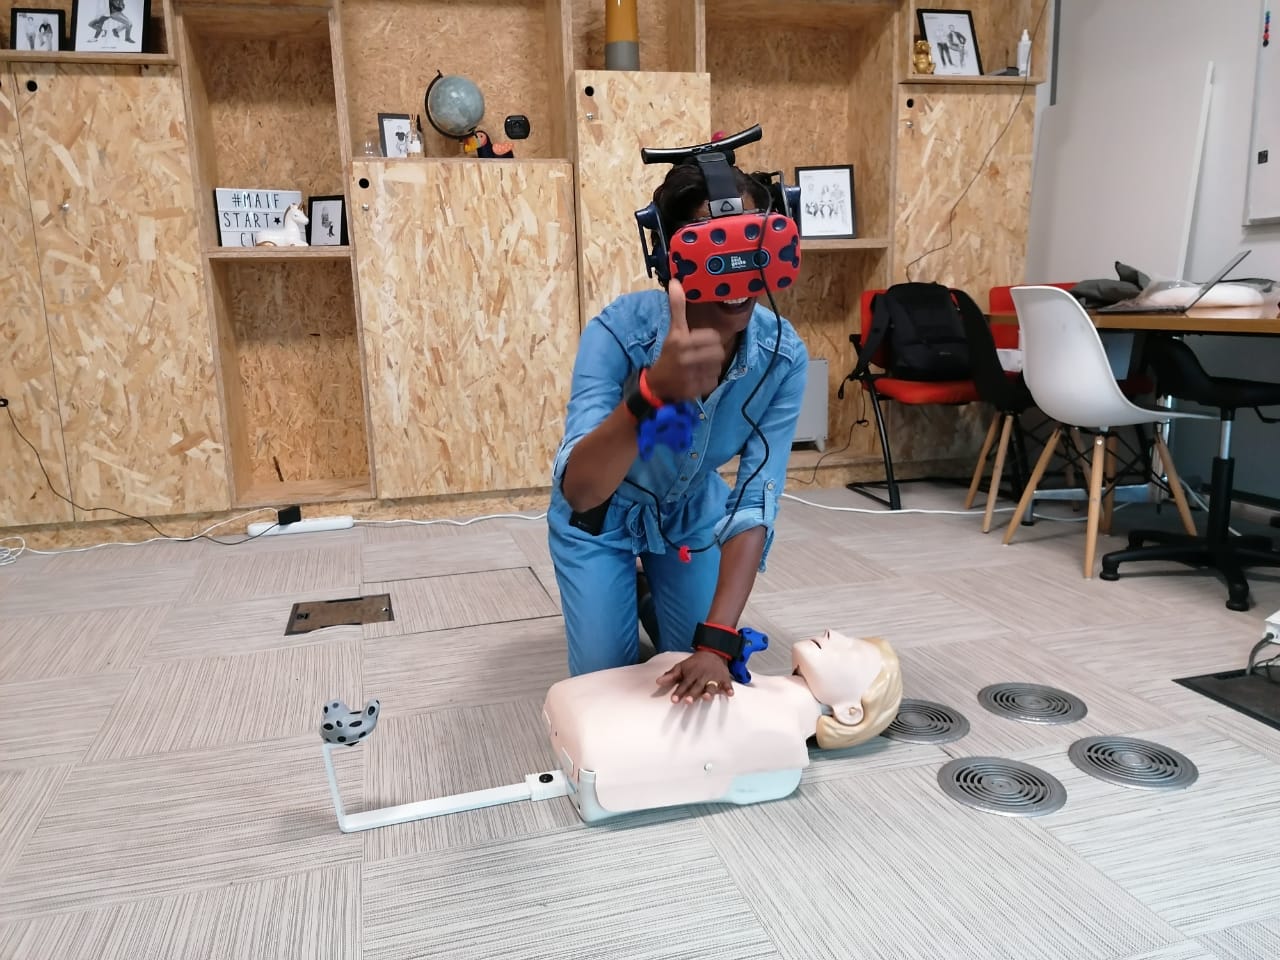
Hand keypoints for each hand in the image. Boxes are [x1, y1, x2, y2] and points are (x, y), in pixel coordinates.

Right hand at [645, 279, 724, 402]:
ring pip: (717, 367)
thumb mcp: (673, 331)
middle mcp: (685, 358)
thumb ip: (677, 307)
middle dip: (713, 354)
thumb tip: (676, 282)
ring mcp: (689, 376)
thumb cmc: (668, 354)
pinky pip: (713, 382)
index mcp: (681, 341)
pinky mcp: (693, 390)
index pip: (714, 337)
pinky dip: (708, 380)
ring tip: (700, 367)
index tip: (701, 343)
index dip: (710, 340)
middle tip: (703, 356)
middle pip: (718, 353)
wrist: (656, 384)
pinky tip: (698, 378)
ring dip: (711, 367)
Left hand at [656, 650, 734, 703]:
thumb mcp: (681, 667)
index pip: (683, 685)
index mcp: (691, 675)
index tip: (674, 700)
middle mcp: (702, 677)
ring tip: (706, 697)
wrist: (712, 652)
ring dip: (709, 692)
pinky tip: (730, 694)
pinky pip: (727, 684)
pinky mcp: (723, 679)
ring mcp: (713, 678)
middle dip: (692, 694)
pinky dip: (728, 688)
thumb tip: (657, 682)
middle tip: (688, 701)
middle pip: (696, 687)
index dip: (679, 692)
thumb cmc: (694, 664)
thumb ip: (670, 676)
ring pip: (711, 686)